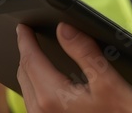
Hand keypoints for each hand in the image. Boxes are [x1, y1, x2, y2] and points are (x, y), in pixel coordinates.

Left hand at [16, 23, 131, 112]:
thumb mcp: (108, 80)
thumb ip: (84, 51)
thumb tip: (64, 29)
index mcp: (52, 96)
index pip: (31, 60)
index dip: (26, 40)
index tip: (23, 27)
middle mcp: (42, 110)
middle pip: (24, 73)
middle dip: (25, 52)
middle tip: (28, 35)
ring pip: (26, 87)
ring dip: (29, 68)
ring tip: (34, 53)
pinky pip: (33, 100)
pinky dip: (35, 83)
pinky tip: (44, 78)